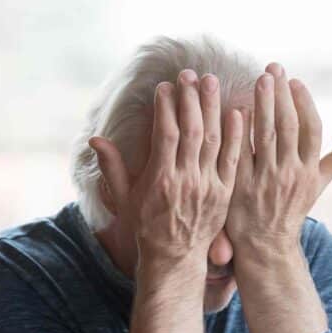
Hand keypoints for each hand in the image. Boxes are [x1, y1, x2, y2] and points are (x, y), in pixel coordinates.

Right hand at [90, 70, 243, 269]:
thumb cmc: (146, 227)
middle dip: (191, 99)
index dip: (167, 107)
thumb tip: (94, 139)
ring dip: (213, 109)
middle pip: (192, 131)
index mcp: (160, 180)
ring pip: (213, 140)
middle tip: (191, 73)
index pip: (167, 134)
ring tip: (212, 82)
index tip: (166, 86)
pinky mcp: (225, 194)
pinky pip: (232, 160)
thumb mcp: (124, 199)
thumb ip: (113, 168)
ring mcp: (208, 187)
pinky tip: (237, 112)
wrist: (174, 259)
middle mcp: (186, 181)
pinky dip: (236, 136)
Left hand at [227, 62, 331, 254]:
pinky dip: (239, 131)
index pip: (311, 130)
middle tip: (272, 68)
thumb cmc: (292, 209)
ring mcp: (266, 181)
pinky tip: (234, 109)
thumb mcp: (319, 184)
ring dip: (262, 105)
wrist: (267, 245)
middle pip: (288, 127)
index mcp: (309, 170)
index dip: (305, 103)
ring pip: (265, 135)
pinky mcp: (241, 187)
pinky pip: (240, 154)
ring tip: (259, 80)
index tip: (295, 81)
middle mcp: (290, 174)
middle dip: (281, 95)